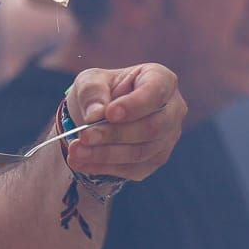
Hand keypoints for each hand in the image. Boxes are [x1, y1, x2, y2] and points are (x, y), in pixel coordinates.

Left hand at [63, 64, 185, 181]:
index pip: (155, 92)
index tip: (109, 113)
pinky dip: (104, 167)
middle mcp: (173, 109)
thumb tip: (95, 115)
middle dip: (114, 134)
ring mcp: (168, 137)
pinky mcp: (156, 159)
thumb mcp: (90, 81)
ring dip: (105, 154)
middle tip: (84, 136)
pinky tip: (81, 163)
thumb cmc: (101, 91)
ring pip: (141, 152)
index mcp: (161, 80)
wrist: (99, 116)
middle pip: (151, 127)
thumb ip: (92, 93)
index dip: (134, 105)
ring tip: (76, 152)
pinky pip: (133, 169)